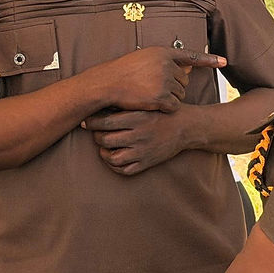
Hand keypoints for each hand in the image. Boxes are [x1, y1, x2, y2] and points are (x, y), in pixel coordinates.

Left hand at [82, 106, 196, 175]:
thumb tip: (100, 102)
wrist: (186, 126)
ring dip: (104, 152)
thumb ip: (126, 105)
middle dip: (96, 136)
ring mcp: (142, 151)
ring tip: (104, 146)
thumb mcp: (146, 103)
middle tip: (96, 132)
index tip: (87, 121)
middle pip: (104, 140)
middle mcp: (138, 135)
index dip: (91, 122)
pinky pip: (125, 170)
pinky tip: (114, 157)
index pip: (104, 122)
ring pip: (112, 158)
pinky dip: (115, 166)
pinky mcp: (147, 162)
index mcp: (137, 118)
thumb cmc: (162, 111)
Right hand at [90, 47, 225, 113]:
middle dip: (174, 86)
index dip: (209, 59)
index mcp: (162, 53)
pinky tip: (152, 104)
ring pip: (179, 94)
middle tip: (154, 88)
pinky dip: (165, 108)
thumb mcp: (144, 60)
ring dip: (169, 98)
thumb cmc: (122, 73)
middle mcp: (166, 64)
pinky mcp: (161, 97)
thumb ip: (166, 63)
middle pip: (184, 80)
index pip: (190, 56)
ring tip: (149, 94)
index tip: (224, 61)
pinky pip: (173, 106)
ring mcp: (164, 81)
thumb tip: (189, 68)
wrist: (107, 84)